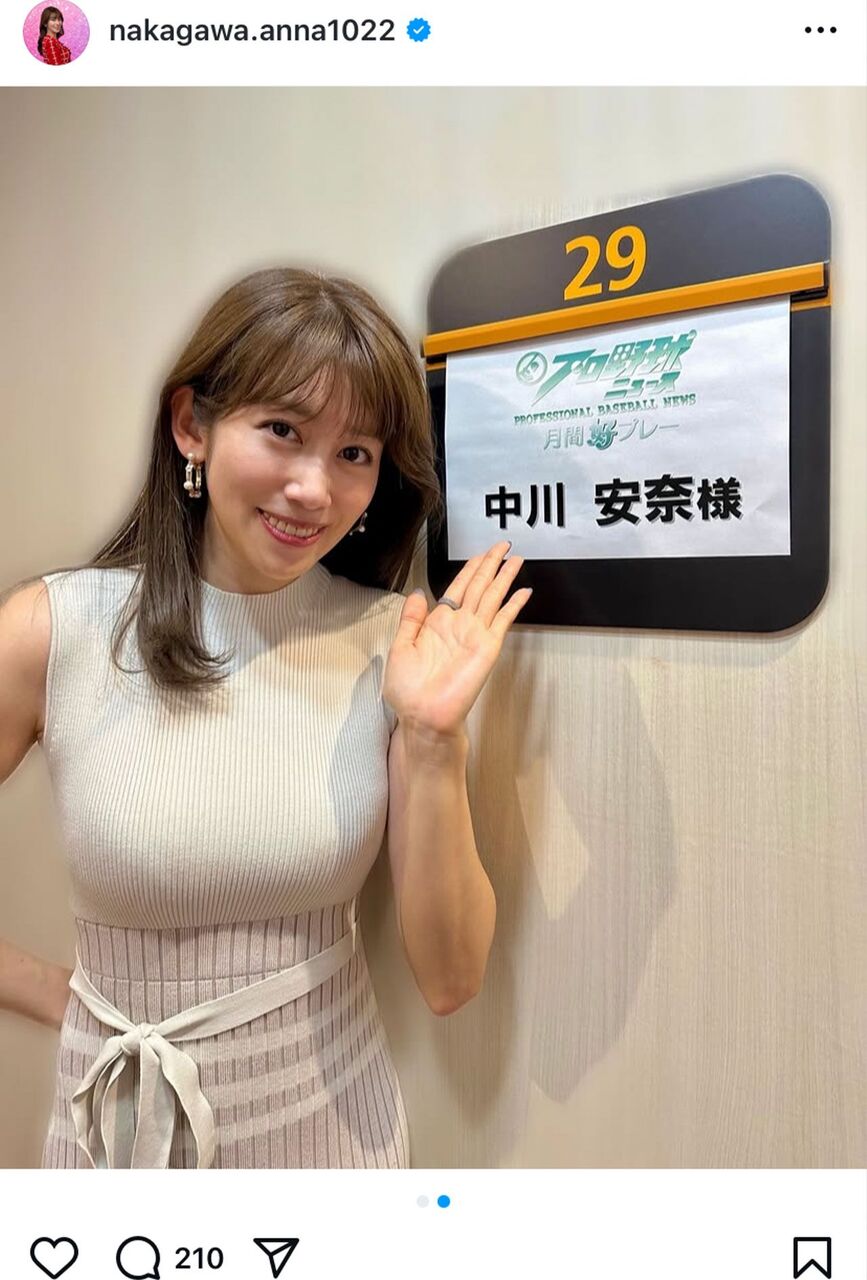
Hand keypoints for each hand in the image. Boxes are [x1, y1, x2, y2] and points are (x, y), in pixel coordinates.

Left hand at [383, 540, 531, 738]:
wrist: (423, 715)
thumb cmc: (409, 690)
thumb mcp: (400, 646)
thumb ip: (411, 618)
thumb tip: (419, 592)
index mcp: (438, 623)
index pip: (458, 587)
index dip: (470, 568)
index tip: (480, 554)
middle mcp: (460, 625)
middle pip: (478, 586)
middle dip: (490, 564)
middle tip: (503, 546)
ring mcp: (476, 635)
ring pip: (492, 596)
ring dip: (504, 577)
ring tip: (515, 559)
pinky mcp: (488, 647)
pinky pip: (503, 620)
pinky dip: (514, 605)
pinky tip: (523, 592)